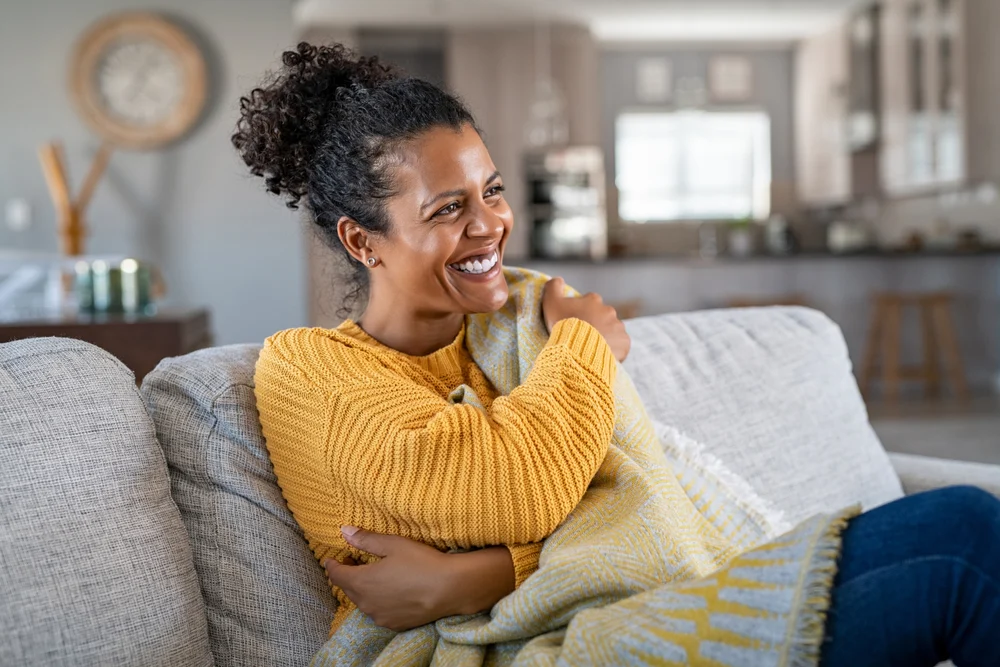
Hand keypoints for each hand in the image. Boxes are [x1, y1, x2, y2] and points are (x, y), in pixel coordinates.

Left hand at [324, 527, 453, 631]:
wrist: (450, 588)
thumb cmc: (421, 562)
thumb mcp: (392, 545)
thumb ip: (366, 539)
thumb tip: (344, 531)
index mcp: (362, 582)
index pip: (336, 575)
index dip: (332, 565)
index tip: (333, 558)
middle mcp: (366, 603)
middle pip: (348, 589)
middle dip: (348, 575)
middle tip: (354, 561)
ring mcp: (379, 616)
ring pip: (363, 602)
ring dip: (362, 589)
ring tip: (373, 575)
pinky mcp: (393, 624)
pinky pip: (377, 611)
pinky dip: (377, 601)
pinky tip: (389, 591)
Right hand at [542, 277, 630, 361]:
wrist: (578, 350)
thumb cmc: (563, 325)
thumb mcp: (551, 304)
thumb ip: (553, 288)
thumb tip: (558, 279)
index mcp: (593, 300)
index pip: (589, 302)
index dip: (581, 312)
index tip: (575, 322)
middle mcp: (608, 310)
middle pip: (601, 316)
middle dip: (595, 324)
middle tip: (583, 336)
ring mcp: (618, 326)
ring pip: (612, 330)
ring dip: (604, 336)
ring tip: (592, 348)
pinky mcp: (624, 342)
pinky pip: (620, 345)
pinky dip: (614, 349)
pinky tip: (603, 354)